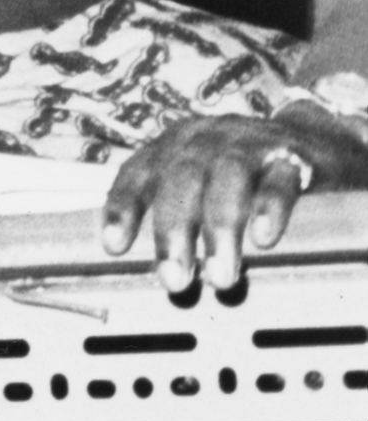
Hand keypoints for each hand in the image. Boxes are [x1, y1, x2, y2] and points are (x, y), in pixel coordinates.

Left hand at [104, 102, 361, 300]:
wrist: (306, 142)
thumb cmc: (238, 178)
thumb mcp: (199, 186)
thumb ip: (179, 221)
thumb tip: (163, 278)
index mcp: (170, 150)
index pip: (136, 174)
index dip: (122, 207)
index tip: (114, 248)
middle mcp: (203, 141)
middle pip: (180, 180)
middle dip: (173, 232)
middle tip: (175, 280)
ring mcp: (247, 144)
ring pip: (227, 179)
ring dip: (220, 228)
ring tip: (220, 276)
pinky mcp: (292, 156)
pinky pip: (279, 180)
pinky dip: (270, 208)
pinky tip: (263, 239)